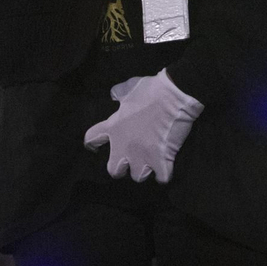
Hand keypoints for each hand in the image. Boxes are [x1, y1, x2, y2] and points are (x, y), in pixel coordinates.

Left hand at [82, 70, 203, 182]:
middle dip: (121, 168)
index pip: (91, 138)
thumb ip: (119, 93)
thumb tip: (113, 96)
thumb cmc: (151, 90)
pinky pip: (162, 178)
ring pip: (138, 176)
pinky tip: (166, 168)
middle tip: (129, 160)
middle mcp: (124, 146)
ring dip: (144, 170)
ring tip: (150, 163)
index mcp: (114, 127)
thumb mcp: (129, 87)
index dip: (92, 144)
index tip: (96, 147)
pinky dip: (164, 174)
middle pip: (114, 170)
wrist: (174, 95)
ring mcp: (142, 155)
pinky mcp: (161, 160)